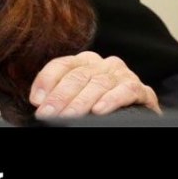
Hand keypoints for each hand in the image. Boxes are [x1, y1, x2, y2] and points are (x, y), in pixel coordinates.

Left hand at [30, 51, 160, 118]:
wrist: (135, 113)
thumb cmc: (98, 104)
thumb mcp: (76, 95)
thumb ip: (59, 94)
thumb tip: (39, 102)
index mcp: (83, 62)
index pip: (60, 65)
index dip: (46, 81)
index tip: (36, 100)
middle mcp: (102, 64)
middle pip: (77, 76)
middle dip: (60, 96)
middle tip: (47, 113)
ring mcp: (122, 75)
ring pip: (98, 83)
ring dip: (81, 102)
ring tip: (69, 116)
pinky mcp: (141, 89)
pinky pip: (126, 90)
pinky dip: (111, 100)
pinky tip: (99, 110)